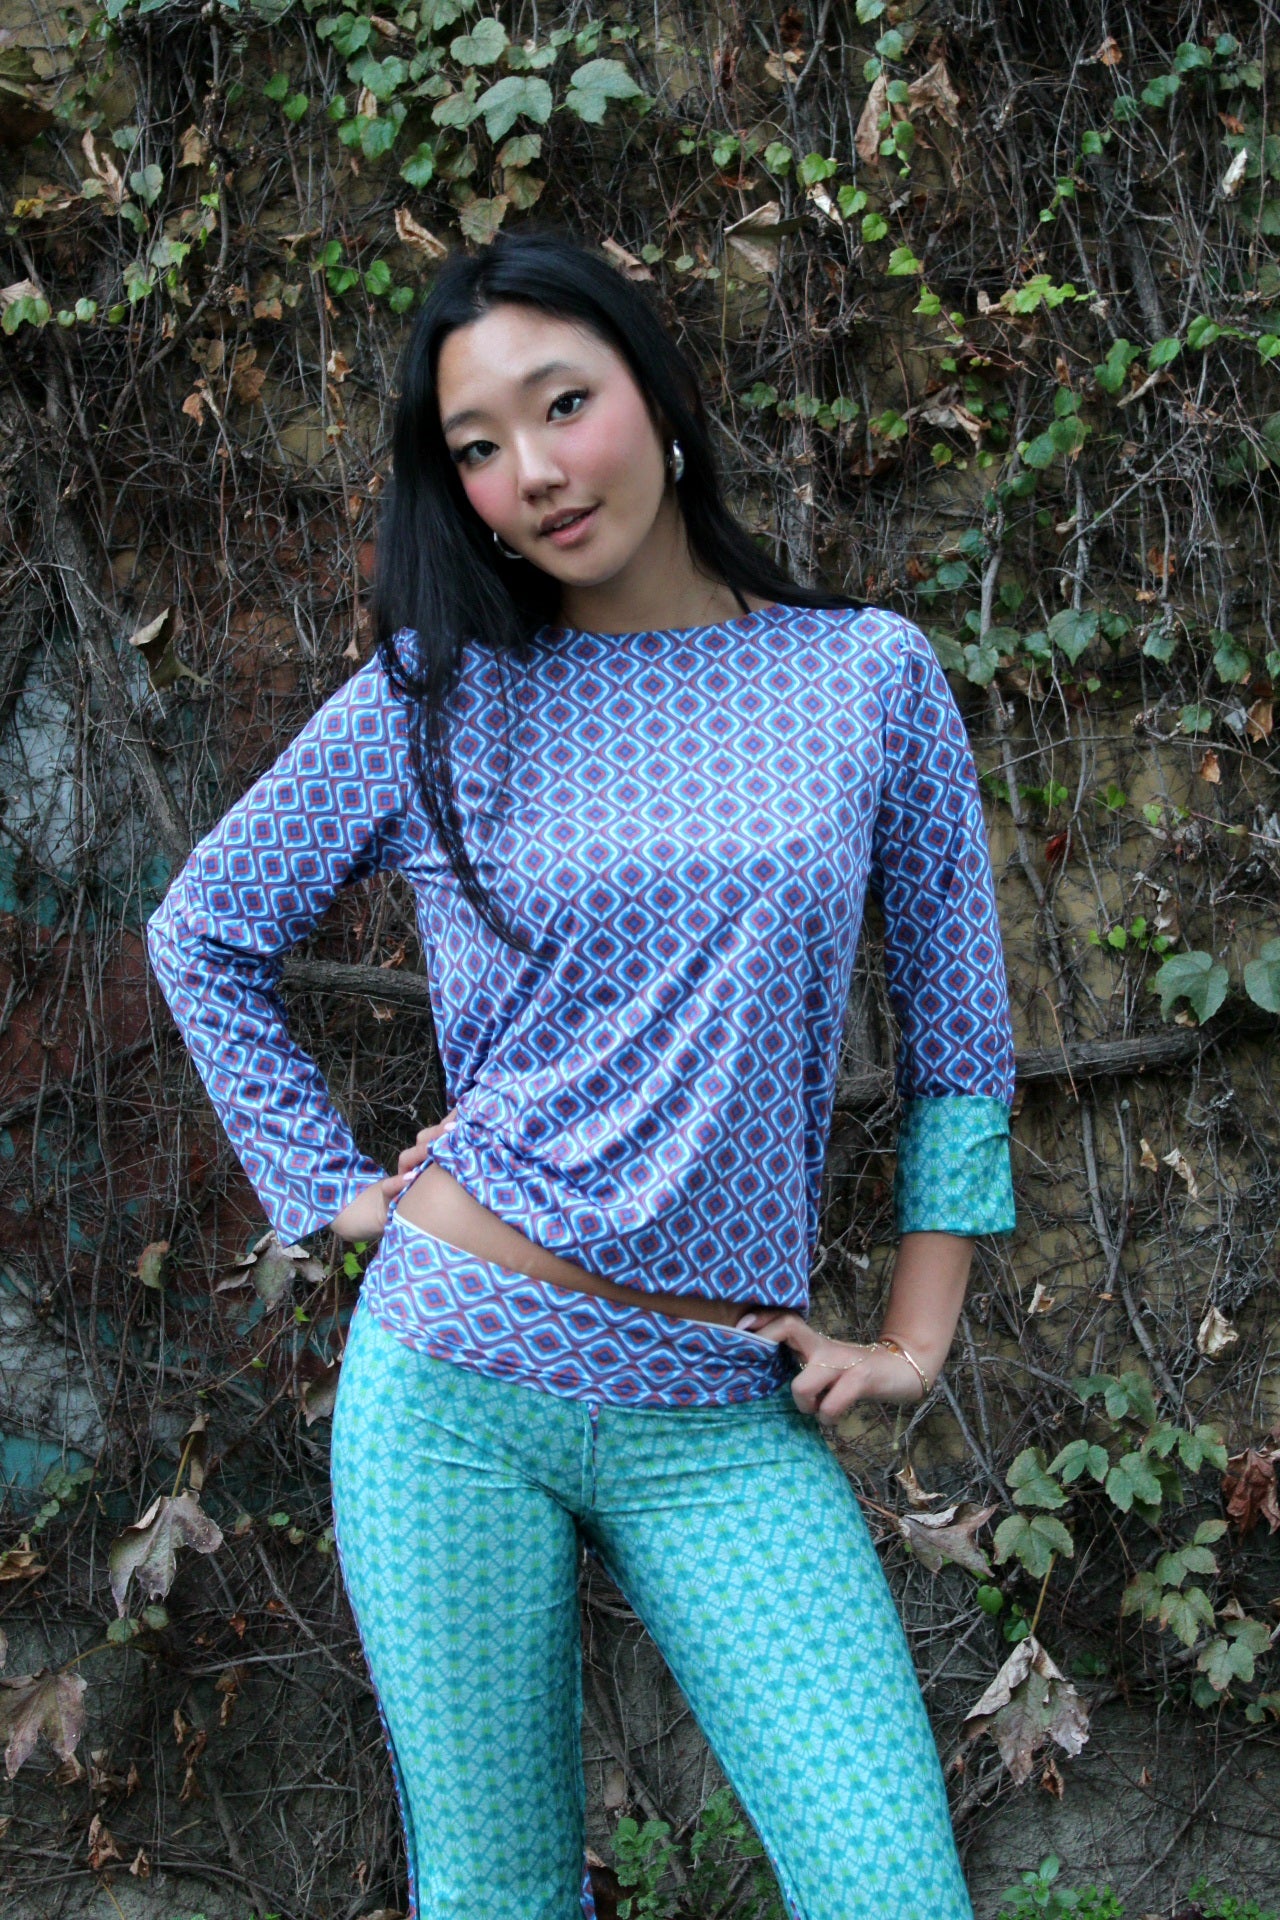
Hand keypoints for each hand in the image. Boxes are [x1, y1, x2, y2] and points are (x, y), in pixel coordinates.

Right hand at [329, 1108, 457, 1241]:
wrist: (391, 1213)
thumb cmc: (424, 1195)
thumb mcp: (441, 1180)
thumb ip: (456, 1162)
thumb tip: (483, 1145)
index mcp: (429, 1156)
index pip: (440, 1134)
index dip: (450, 1122)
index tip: (466, 1112)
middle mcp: (415, 1162)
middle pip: (424, 1140)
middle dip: (438, 1133)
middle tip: (455, 1128)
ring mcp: (402, 1176)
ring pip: (407, 1158)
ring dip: (420, 1153)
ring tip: (435, 1148)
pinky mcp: (390, 1194)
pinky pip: (389, 1186)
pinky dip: (397, 1182)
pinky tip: (410, 1179)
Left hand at [736, 1310, 925, 1425]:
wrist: (901, 1371)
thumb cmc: (856, 1374)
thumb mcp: (826, 1366)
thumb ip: (803, 1366)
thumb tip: (765, 1378)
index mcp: (815, 1343)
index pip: (785, 1319)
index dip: (762, 1320)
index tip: (740, 1326)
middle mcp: (825, 1347)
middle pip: (789, 1327)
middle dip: (766, 1340)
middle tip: (757, 1362)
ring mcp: (842, 1362)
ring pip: (802, 1384)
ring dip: (804, 1405)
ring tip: (814, 1410)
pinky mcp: (860, 1378)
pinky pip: (830, 1405)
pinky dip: (827, 1418)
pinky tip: (832, 1419)